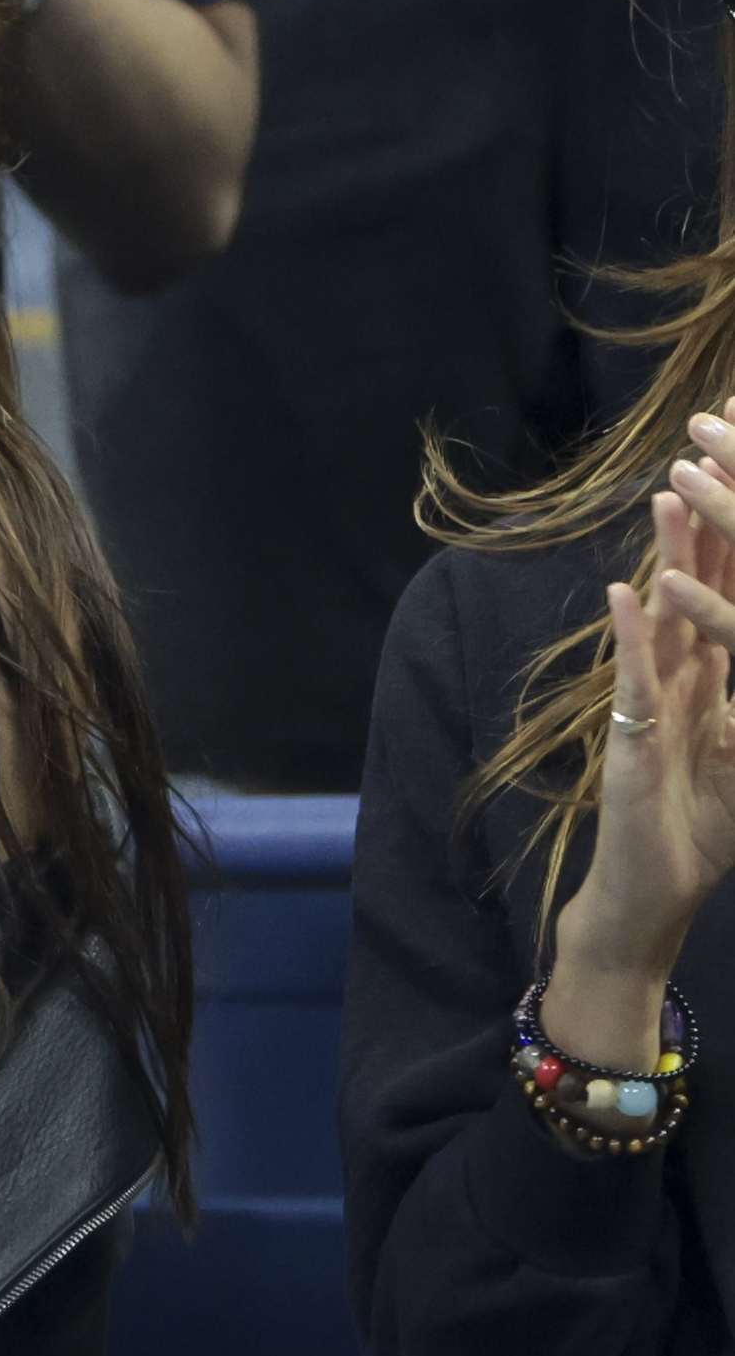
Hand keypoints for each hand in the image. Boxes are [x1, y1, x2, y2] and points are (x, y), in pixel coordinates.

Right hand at [545, 422, 734, 1065]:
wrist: (645, 905)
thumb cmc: (694, 845)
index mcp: (711, 685)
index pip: (728, 597)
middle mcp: (679, 685)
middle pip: (695, 588)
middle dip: (707, 520)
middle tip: (710, 451)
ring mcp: (650, 710)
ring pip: (662, 621)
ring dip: (668, 558)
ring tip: (670, 495)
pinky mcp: (630, 745)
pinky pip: (634, 683)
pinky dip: (631, 637)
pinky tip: (629, 592)